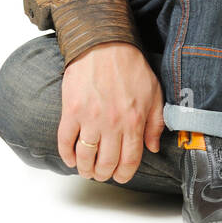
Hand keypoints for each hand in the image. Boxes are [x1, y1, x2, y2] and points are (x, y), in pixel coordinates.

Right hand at [58, 42, 164, 183]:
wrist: (104, 45)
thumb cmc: (131, 67)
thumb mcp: (154, 93)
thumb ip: (156, 122)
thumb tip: (152, 147)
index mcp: (134, 121)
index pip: (130, 159)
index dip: (125, 174)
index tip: (121, 176)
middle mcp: (112, 124)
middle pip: (107, 163)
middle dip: (104, 174)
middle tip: (102, 174)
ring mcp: (90, 118)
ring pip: (85, 156)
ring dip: (85, 169)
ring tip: (87, 170)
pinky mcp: (72, 111)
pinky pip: (65, 141)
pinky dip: (66, 155)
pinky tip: (71, 159)